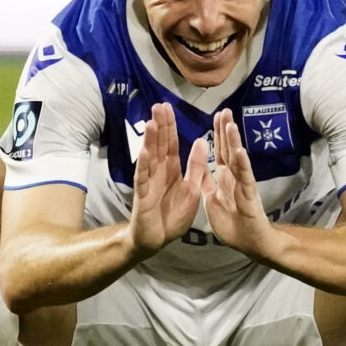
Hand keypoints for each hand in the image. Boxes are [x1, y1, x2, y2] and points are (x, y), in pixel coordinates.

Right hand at [129, 103, 208, 255]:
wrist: (158, 239)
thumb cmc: (173, 216)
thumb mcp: (192, 189)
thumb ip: (196, 167)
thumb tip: (201, 141)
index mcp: (172, 170)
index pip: (170, 144)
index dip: (170, 126)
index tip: (168, 108)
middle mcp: (158, 172)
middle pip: (159, 145)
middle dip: (160, 126)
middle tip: (159, 106)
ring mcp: (149, 183)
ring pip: (150, 158)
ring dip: (150, 140)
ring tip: (152, 122)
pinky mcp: (143, 196)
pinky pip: (143, 178)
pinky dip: (144, 165)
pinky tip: (145, 151)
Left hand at [201, 108, 275, 257]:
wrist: (248, 244)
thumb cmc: (232, 224)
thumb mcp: (212, 199)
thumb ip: (208, 181)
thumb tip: (202, 165)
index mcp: (224, 178)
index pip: (220, 151)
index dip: (218, 134)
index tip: (216, 116)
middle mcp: (234, 177)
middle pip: (229, 149)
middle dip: (226, 130)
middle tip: (224, 110)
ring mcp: (242, 185)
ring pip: (237, 160)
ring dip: (233, 142)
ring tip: (230, 124)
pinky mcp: (248, 197)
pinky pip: (245, 178)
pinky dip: (242, 165)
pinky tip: (240, 151)